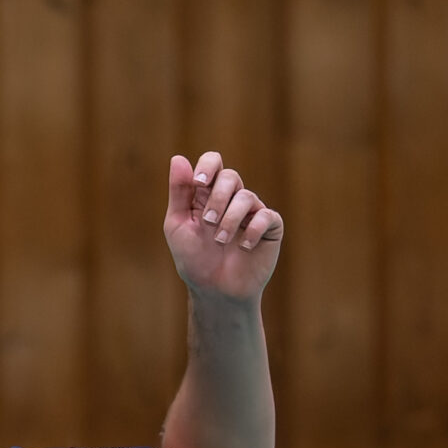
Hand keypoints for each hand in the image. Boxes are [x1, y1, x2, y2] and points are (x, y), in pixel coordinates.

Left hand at [164, 151, 282, 304]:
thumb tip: (178, 157)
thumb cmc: (194, 258)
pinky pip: (266, 216)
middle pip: (231, 177)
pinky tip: (243, 247)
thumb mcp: (178, 225)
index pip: (214, 162)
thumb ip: (179, 193)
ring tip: (220, 241)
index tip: (199, 183)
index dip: (208, 166)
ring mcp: (252, 212)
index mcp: (207, 195)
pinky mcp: (270, 227)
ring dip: (229, 219)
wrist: (214, 290)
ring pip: (247, 197)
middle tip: (207, 223)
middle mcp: (231, 199)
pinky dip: (252, 231)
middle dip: (217, 198)